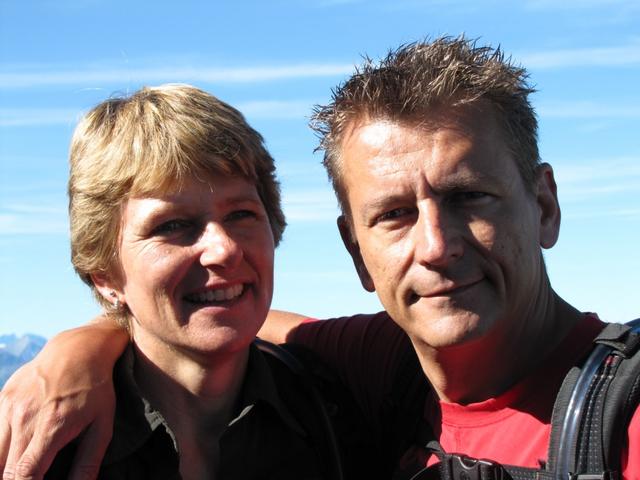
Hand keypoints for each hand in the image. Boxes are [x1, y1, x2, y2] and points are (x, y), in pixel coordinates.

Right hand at [0, 323, 127, 479]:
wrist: (80, 349)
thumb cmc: (97, 389)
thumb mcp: (102, 426)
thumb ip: (88, 462)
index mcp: (52, 428)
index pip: (23, 475)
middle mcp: (25, 418)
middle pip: (4, 469)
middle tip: (33, 476)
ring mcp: (10, 406)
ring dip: (4, 466)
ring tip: (22, 468)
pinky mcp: (3, 397)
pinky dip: (2, 445)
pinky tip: (18, 447)